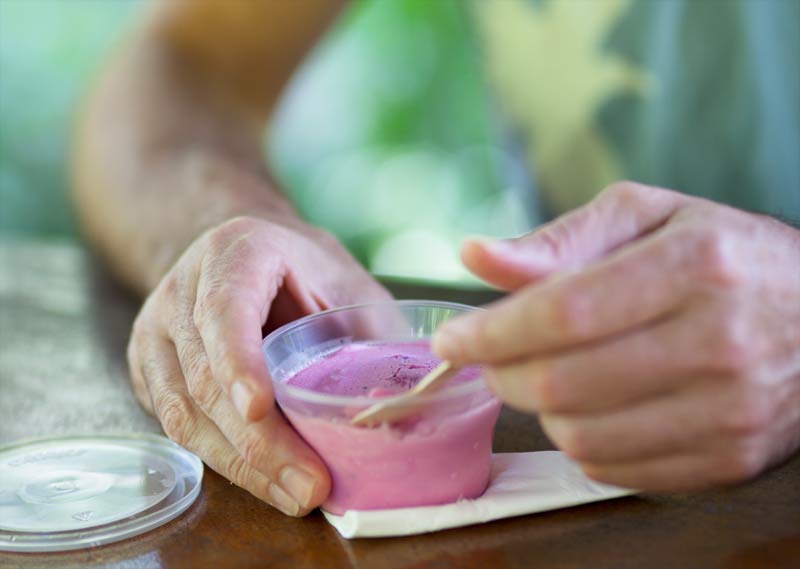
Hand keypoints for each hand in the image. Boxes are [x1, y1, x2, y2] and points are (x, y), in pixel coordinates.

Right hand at [127, 216, 390, 514]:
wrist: (256, 259)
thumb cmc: (312, 275)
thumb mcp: (352, 286)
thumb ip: (370, 335)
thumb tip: (401, 409)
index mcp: (235, 252)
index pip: (224, 309)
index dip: (238, 361)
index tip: (261, 408)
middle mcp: (182, 289)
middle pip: (203, 374)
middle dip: (257, 441)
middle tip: (309, 485)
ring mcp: (158, 331)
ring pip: (183, 411)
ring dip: (241, 464)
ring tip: (295, 494)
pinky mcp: (150, 369)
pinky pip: (176, 425)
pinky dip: (223, 460)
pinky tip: (266, 480)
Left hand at [433, 182, 799, 490]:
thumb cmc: (720, 255)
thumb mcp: (647, 217)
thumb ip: (558, 239)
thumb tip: (476, 255)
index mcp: (695, 265)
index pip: (564, 311)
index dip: (491, 332)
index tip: (452, 339)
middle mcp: (719, 342)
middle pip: (561, 382)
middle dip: (500, 373)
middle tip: (491, 355)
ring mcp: (729, 411)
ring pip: (578, 433)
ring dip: (538, 407)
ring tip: (548, 373)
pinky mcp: (728, 459)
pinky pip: (611, 469)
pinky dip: (579, 439)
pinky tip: (590, 404)